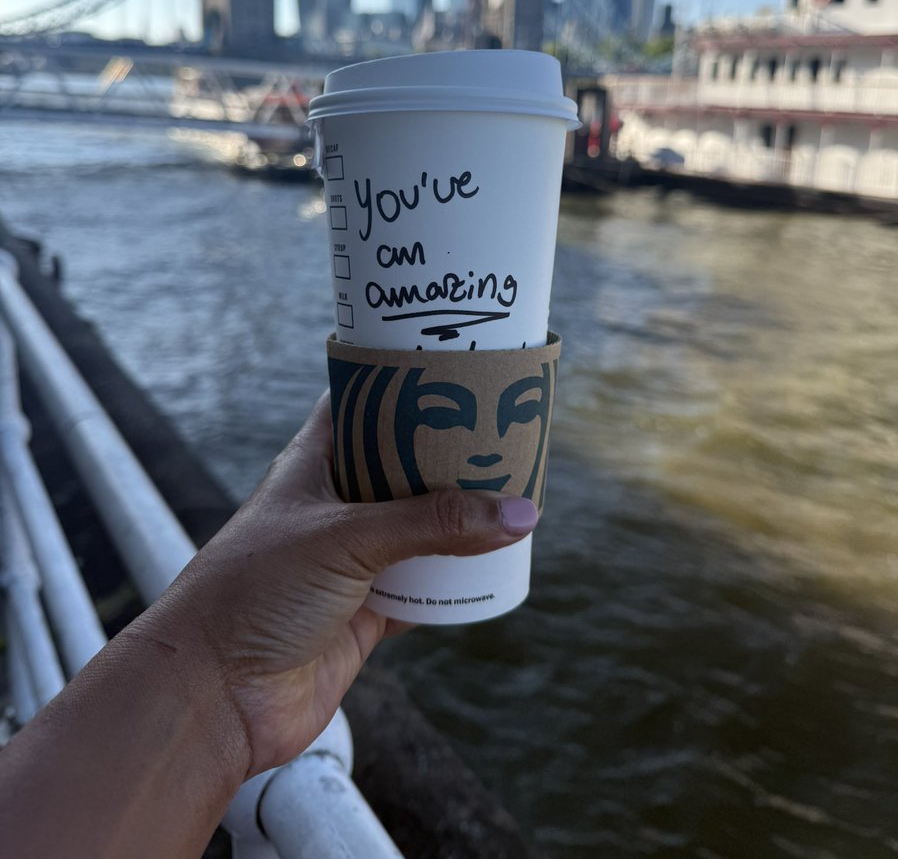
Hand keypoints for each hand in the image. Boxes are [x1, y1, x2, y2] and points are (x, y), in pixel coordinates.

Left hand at [134, 391, 538, 776]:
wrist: (213, 696)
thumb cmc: (255, 592)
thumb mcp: (348, 538)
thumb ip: (434, 523)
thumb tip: (520, 512)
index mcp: (315, 462)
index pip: (361, 401)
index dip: (403, 380)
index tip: (455, 365)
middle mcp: (334, 505)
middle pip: (403, 465)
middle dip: (449, 452)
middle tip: (505, 431)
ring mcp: (351, 560)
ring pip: (419, 527)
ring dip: (459, 517)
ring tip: (514, 491)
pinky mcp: (366, 613)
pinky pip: (424, 588)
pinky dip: (456, 581)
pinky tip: (494, 565)